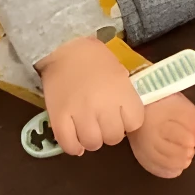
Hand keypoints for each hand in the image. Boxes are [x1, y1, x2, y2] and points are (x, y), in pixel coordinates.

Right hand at [36, 36, 144, 155]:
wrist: (64, 47)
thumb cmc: (95, 58)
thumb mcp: (119, 72)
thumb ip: (124, 96)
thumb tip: (125, 118)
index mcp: (121, 92)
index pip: (134, 123)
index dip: (128, 120)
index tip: (120, 114)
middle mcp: (103, 106)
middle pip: (114, 137)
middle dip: (110, 131)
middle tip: (102, 120)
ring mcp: (80, 114)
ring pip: (93, 144)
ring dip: (91, 138)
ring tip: (88, 127)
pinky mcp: (59, 119)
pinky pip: (69, 145)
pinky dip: (73, 146)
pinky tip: (75, 138)